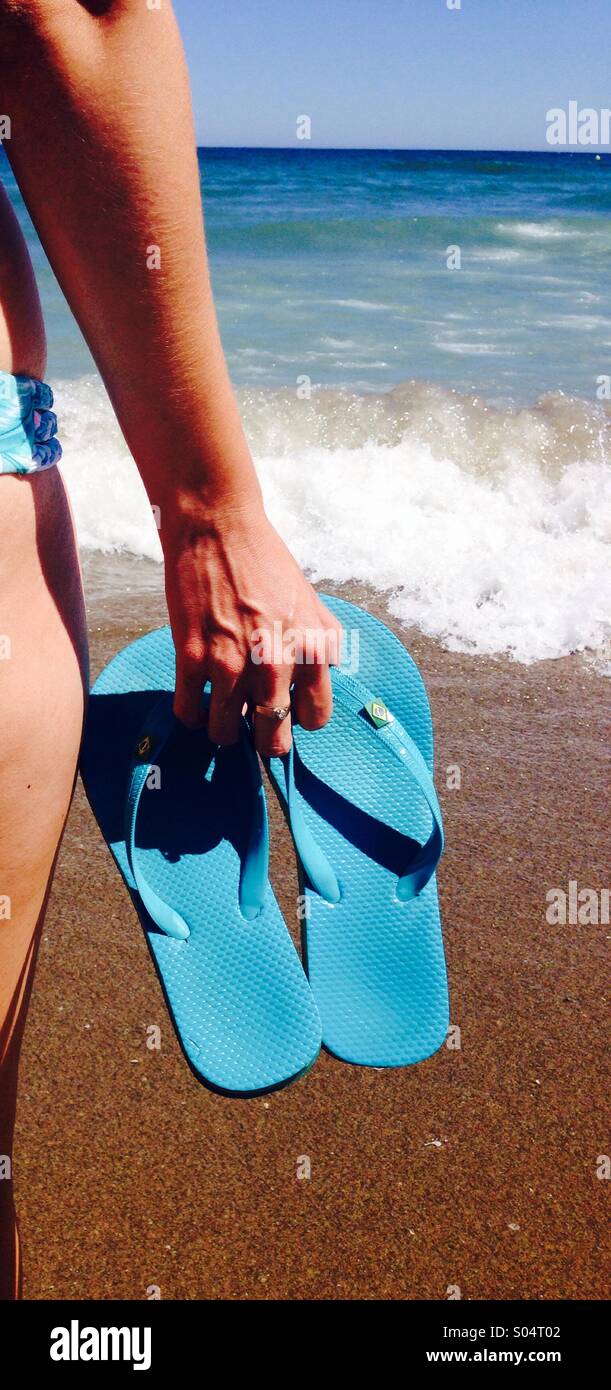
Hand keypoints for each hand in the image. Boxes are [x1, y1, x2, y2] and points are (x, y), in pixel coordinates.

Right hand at [160, 492, 342, 754]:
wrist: (219, 527)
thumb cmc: (264, 561)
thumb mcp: (309, 602)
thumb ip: (318, 643)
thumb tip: (320, 677)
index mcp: (311, 649)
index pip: (315, 718)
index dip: (298, 717)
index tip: (285, 708)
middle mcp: (275, 662)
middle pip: (273, 738)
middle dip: (263, 738)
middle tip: (252, 724)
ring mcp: (231, 663)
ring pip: (225, 733)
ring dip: (223, 728)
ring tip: (219, 713)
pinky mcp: (191, 657)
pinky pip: (189, 712)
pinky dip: (192, 713)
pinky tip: (195, 699)